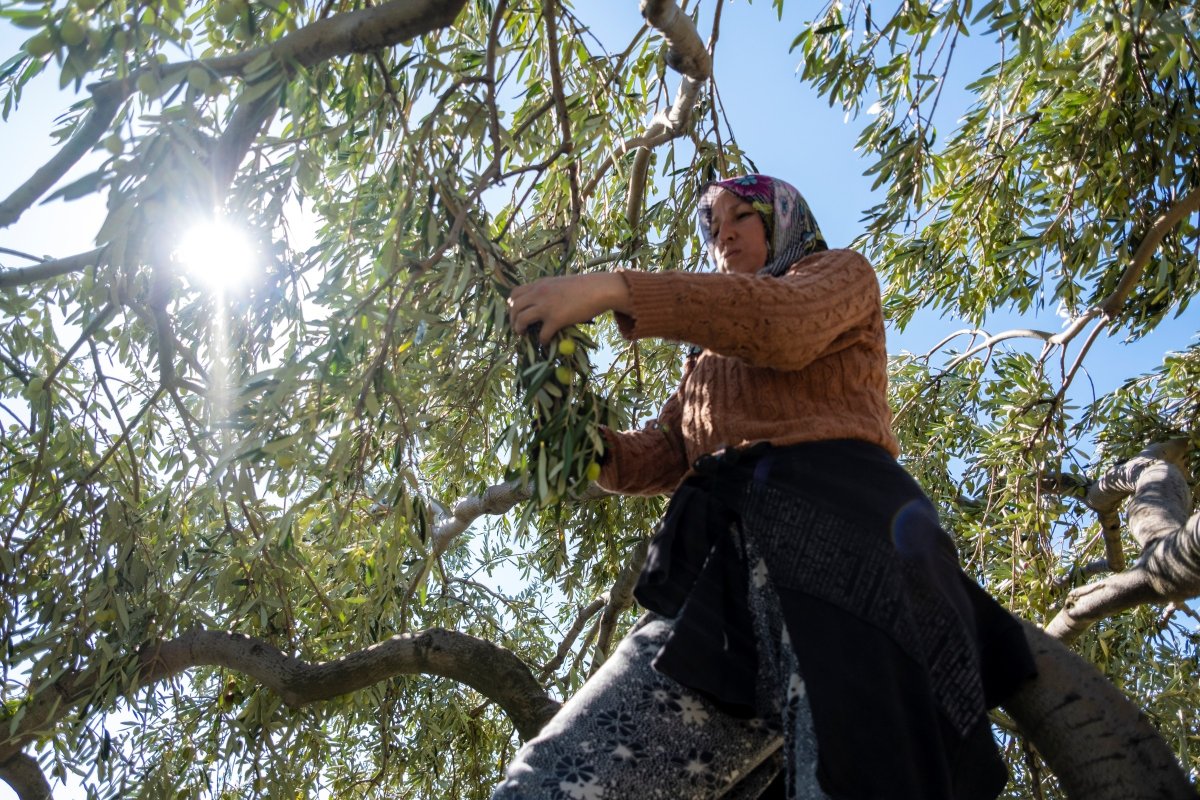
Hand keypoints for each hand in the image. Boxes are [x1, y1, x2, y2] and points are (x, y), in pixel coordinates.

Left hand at [508, 272, 631, 343]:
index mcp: (539, 284)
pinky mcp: (556, 320)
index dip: (512, 305)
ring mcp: (546, 307)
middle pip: (514, 307)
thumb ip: (546, 291)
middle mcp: (539, 294)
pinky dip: (541, 340)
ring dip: (519, 329)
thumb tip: (540, 303)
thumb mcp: (559, 284)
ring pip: (521, 320)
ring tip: (524, 335)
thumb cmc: (583, 286)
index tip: (516, 313)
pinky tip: (545, 342)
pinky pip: (542, 334)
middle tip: (518, 328)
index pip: (515, 294)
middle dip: (512, 319)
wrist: (598, 289)